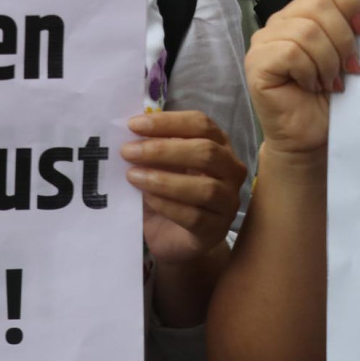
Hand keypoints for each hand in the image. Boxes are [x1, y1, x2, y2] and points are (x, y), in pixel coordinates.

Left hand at [122, 109, 247, 263]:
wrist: (172, 237)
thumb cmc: (167, 191)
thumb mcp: (161, 163)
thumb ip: (154, 146)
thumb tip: (133, 131)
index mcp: (220, 143)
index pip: (200, 124)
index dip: (168, 122)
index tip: (133, 125)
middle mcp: (231, 169)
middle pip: (206, 152)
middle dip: (163, 150)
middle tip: (128, 151)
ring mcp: (228, 202)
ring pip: (205, 187)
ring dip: (164, 180)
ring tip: (133, 176)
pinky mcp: (217, 230)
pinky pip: (195, 217)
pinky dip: (168, 205)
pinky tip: (148, 199)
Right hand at [245, 0, 359, 155]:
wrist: (314, 141)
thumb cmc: (334, 99)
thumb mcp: (350, 55)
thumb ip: (352, 26)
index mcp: (306, 10)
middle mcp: (282, 19)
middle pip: (318, 3)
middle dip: (343, 39)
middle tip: (349, 68)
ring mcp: (265, 40)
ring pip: (307, 29)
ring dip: (328, 60)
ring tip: (331, 82)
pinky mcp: (257, 62)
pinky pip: (291, 51)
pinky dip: (310, 71)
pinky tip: (312, 87)